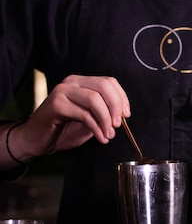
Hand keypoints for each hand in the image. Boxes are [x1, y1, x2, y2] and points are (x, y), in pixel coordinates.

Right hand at [8, 75, 130, 162]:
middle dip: (116, 107)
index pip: (108, 82)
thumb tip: (122, 115)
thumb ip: (102, 113)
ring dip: (106, 119)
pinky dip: (96, 127)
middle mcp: (72, 82)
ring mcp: (63, 92)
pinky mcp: (56, 105)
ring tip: (109, 134)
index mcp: (81, 82)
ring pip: (95, 99)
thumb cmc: (61, 131)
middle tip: (118, 125)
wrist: (33, 141)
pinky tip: (100, 138)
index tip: (127, 115)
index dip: (122, 97)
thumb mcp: (88, 120)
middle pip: (104, 86)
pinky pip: (84, 114)